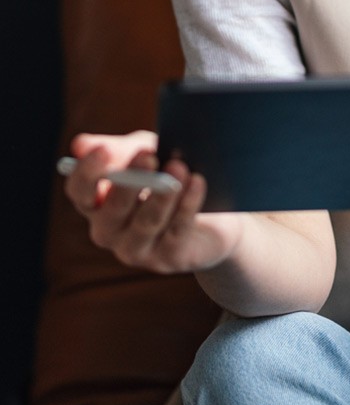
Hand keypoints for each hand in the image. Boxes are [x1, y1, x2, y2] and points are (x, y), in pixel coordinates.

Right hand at [64, 130, 243, 274]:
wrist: (214, 215)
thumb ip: (119, 149)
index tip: (102, 150)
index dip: (86, 172)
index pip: (80, 191)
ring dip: (162, 195)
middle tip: (148, 156)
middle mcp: (109, 231)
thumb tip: (80, 145)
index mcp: (97, 203)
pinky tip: (197, 183)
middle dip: (130, 182)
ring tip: (179, 167)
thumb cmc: (169, 177)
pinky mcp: (169, 259)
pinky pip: (176, 233)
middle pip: (112, 210)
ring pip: (145, 224)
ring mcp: (137, 249)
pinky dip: (187, 205)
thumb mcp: (146, 155)